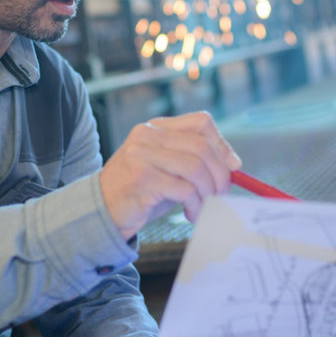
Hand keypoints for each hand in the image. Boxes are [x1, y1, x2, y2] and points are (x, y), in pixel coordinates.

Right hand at [99, 111, 241, 240]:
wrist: (101, 211)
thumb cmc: (141, 192)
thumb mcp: (169, 170)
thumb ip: (195, 162)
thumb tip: (234, 164)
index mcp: (156, 127)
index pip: (201, 122)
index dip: (222, 144)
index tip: (233, 167)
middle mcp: (148, 135)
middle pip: (202, 146)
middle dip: (220, 174)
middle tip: (222, 195)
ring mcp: (142, 155)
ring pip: (195, 168)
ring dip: (208, 193)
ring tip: (205, 208)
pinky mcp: (142, 179)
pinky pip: (184, 189)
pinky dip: (195, 204)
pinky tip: (190, 213)